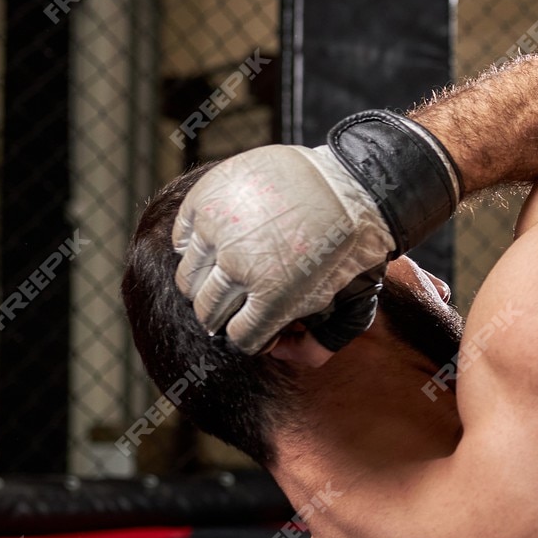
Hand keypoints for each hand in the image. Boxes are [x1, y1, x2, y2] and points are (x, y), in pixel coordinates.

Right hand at [174, 111, 459, 353]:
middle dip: (220, 318)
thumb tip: (280, 354)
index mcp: (275, 297)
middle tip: (234, 306)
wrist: (355, 183)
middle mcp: (239, 266)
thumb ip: (323, 343)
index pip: (238, 339)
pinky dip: (192, 248)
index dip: (248, 339)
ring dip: (203, 285)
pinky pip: (181, 238)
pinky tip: (215, 247)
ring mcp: (219, 230)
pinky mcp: (207, 199)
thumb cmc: (356, 246)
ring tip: (225, 276)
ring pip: (188, 279)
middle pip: (207, 312)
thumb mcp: (354, 305)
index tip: (255, 329)